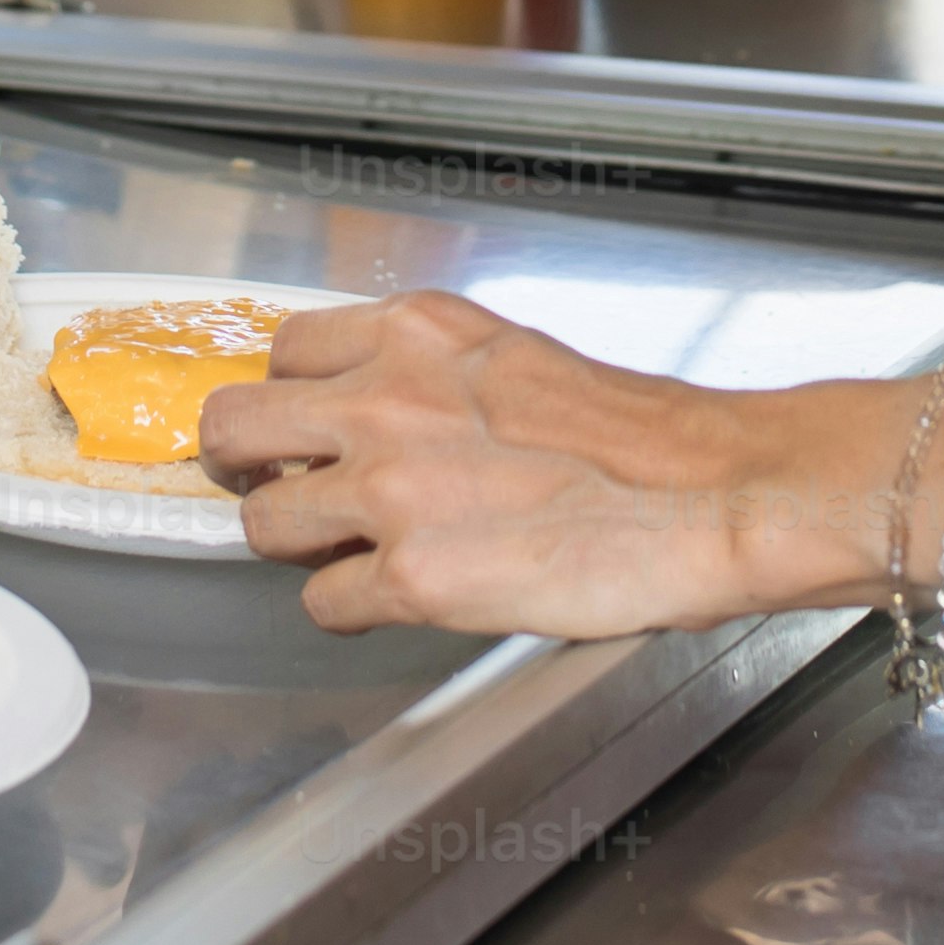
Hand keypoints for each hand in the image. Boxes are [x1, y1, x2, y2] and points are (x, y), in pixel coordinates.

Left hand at [198, 292, 873, 637]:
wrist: (712, 493)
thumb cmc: (638, 436)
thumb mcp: (513, 358)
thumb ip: (431, 374)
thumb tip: (379, 408)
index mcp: (415, 332)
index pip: (281, 349)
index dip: (285, 398)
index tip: (296, 427)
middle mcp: (384, 399)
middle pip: (231, 426)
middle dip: (245, 468)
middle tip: (281, 491)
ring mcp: (390, 492)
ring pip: (260, 525)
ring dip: (299, 547)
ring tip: (352, 555)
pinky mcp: (413, 579)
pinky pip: (322, 604)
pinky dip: (350, 611)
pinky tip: (395, 603)